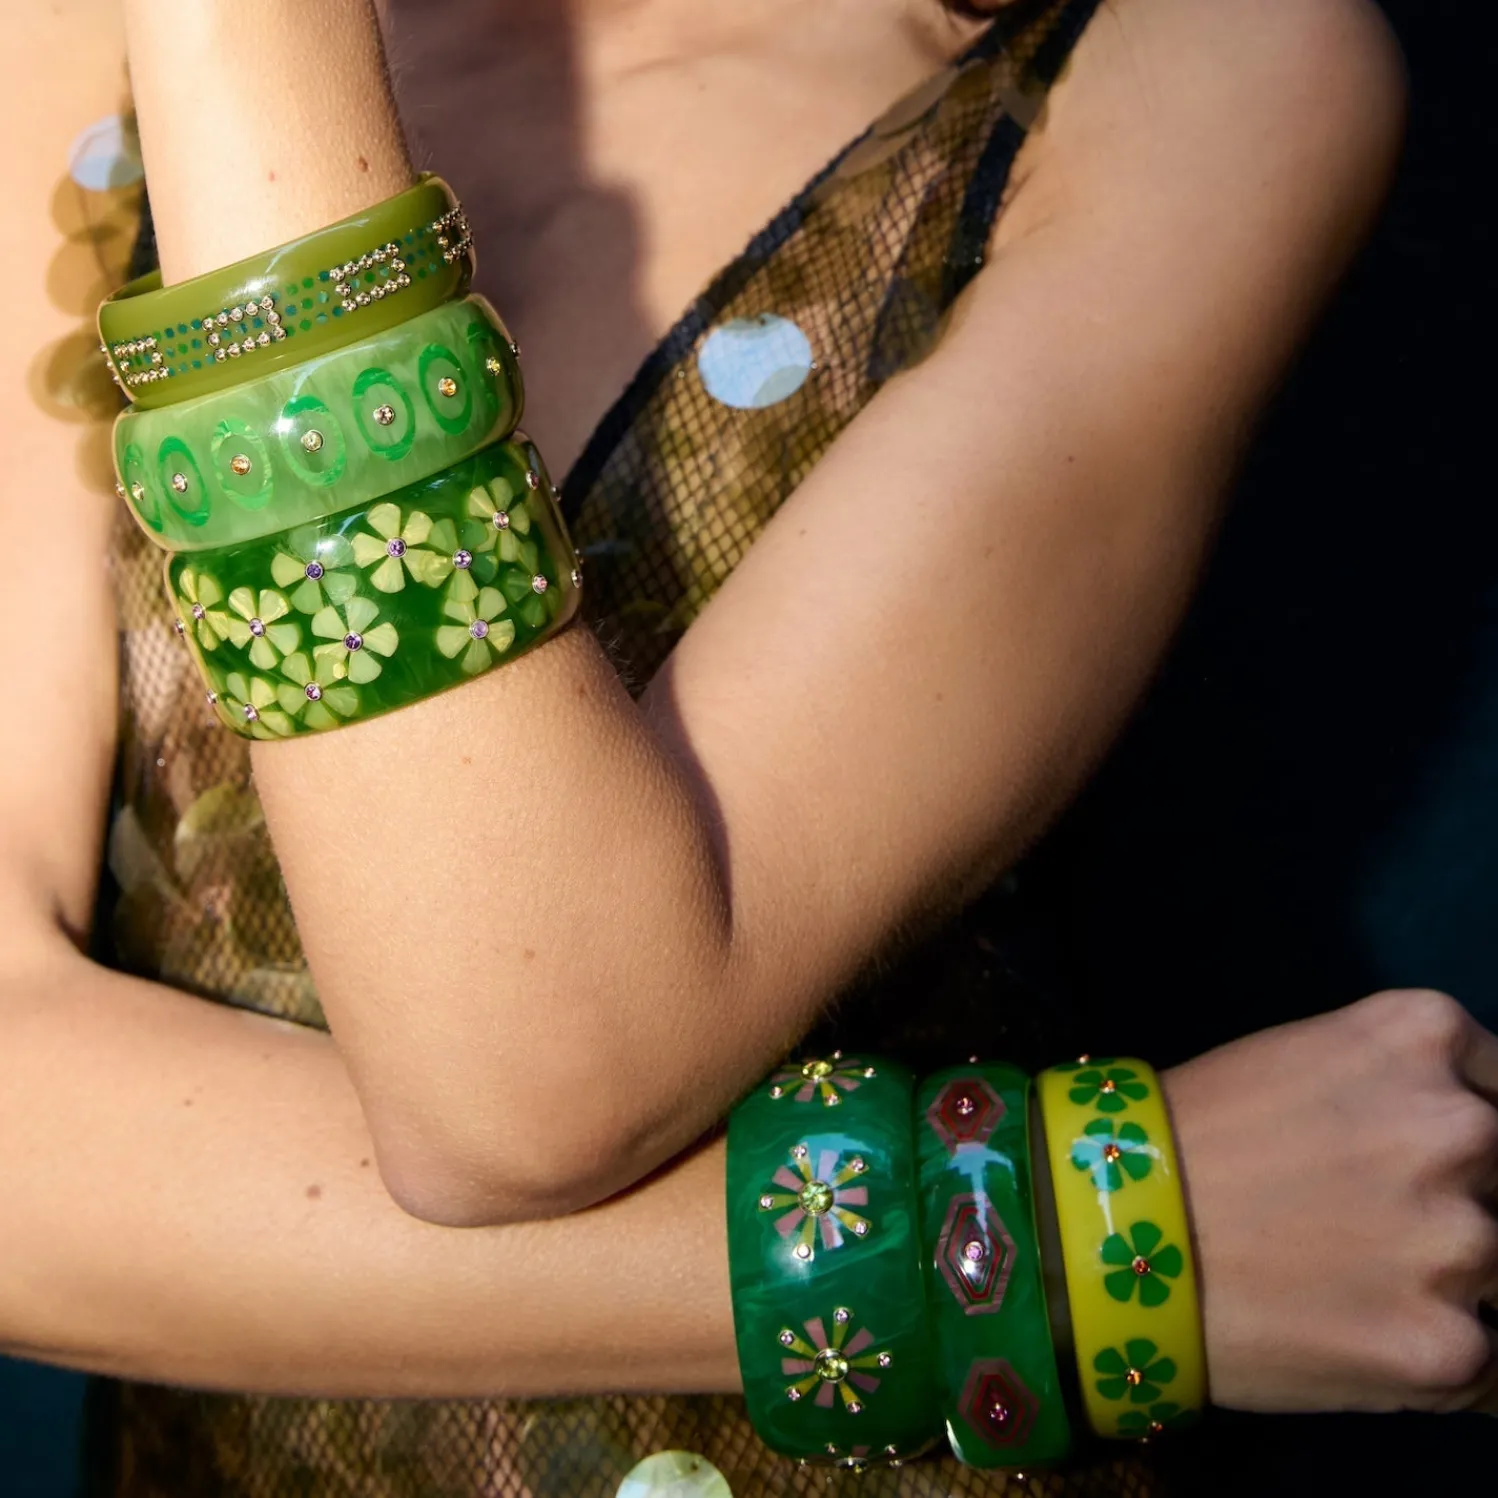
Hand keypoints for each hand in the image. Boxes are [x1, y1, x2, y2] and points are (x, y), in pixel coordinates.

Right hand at [1164, 989, 1497, 1413]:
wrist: (1104, 1226)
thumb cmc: (1192, 1131)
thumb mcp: (1307, 1060)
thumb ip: (1398, 1089)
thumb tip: (1467, 1140)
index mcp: (1421, 1036)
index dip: (1470, 1127)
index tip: (1434, 1161)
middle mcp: (1461, 1127)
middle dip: (1460, 1202)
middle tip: (1375, 1223)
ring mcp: (1463, 1241)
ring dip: (1453, 1283)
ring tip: (1364, 1288)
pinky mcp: (1449, 1347)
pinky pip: (1492, 1366)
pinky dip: (1442, 1358)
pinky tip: (1369, 1340)